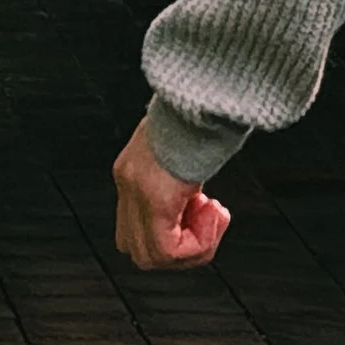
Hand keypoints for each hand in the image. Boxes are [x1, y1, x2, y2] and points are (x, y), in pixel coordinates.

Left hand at [113, 120, 231, 271]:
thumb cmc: (203, 107)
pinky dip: (198, 243)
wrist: (203, 87)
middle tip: (208, 219)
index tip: (200, 208)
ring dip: (192, 247)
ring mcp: (136, 190)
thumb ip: (180, 167)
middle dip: (179, 248)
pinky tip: (217, 214)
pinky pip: (169, 250)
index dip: (169, 234)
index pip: (132, 229)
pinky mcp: (154, 196)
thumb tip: (199, 183)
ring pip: (153, 258)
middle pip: (137, 250)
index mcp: (131, 170)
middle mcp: (127, 182)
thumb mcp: (185, 141)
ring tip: (215, 215)